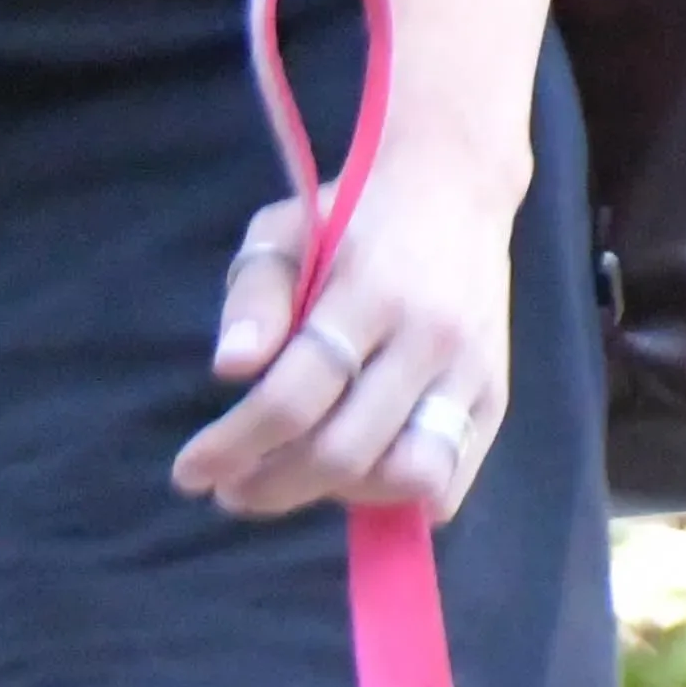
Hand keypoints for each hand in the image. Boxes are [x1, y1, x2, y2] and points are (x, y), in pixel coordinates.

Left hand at [172, 158, 516, 522]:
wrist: (458, 186)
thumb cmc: (352, 214)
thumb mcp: (284, 230)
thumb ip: (254, 296)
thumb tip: (231, 368)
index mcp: (369, 292)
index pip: (294, 397)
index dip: (234, 447)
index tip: (190, 473)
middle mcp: (428, 337)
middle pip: (343, 451)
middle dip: (272, 487)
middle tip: (232, 490)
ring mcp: (470, 371)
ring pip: (403, 476)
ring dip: (337, 496)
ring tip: (298, 478)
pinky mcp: (496, 396)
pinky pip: (449, 481)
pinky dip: (396, 500)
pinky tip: (355, 481)